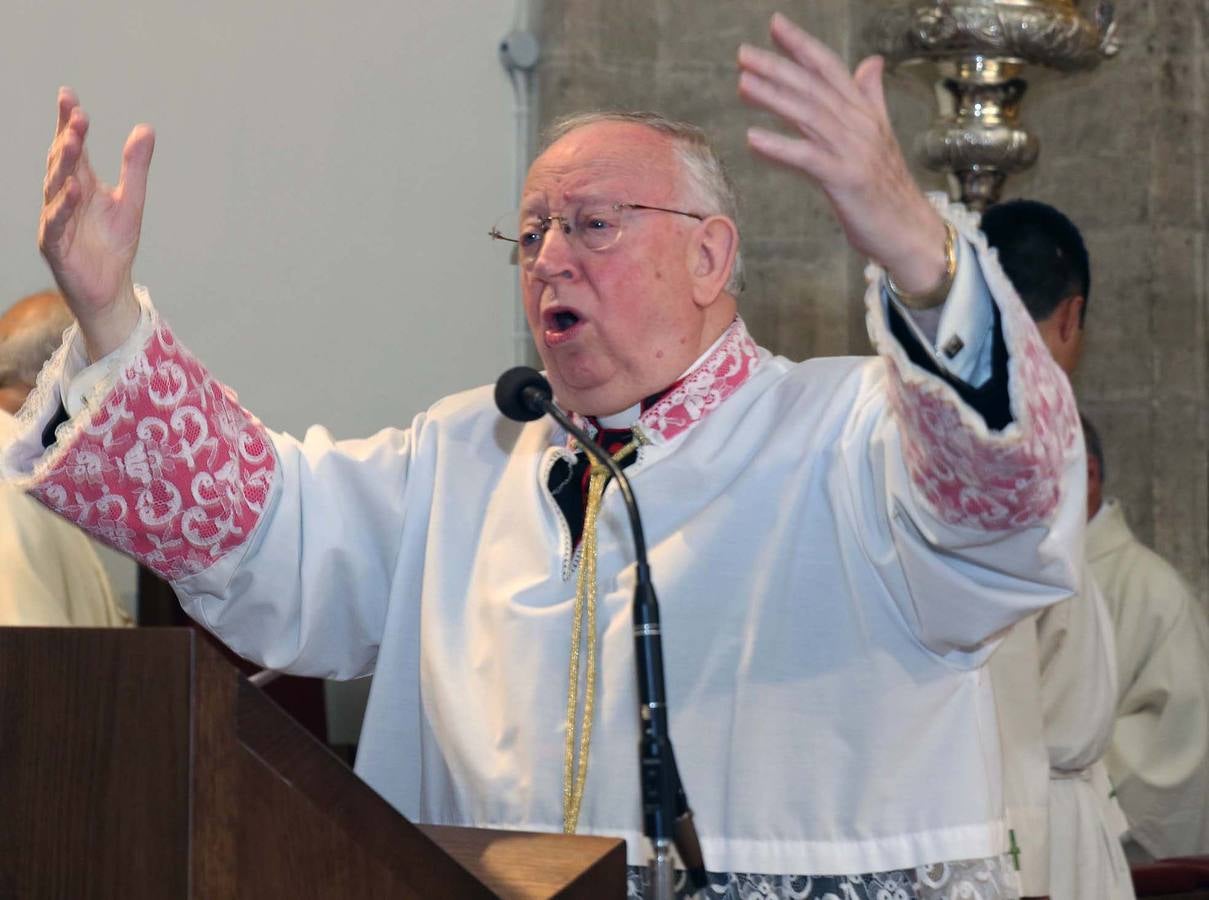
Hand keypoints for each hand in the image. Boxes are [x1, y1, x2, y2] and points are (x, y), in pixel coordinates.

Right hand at [39, 88, 154, 360]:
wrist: (110, 288)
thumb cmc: (115, 244)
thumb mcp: (132, 201)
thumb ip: (135, 167)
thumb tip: (145, 128)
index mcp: (81, 183)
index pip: (72, 147)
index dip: (68, 122)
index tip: (68, 96)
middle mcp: (63, 197)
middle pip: (62, 162)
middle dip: (66, 137)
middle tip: (76, 116)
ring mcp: (56, 220)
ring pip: (54, 187)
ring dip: (63, 165)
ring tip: (72, 141)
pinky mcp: (55, 245)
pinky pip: (56, 223)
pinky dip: (63, 207)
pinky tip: (73, 190)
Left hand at [737, 13, 947, 293]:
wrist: (911, 230)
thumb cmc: (888, 188)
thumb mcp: (880, 136)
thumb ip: (871, 97)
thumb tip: (871, 61)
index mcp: (864, 113)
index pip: (830, 69)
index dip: (802, 45)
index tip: (775, 24)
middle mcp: (859, 125)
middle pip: (813, 88)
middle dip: (778, 67)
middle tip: (743, 54)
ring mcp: (853, 151)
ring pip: (808, 116)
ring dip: (774, 98)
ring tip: (742, 84)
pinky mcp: (846, 180)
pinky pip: (808, 159)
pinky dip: (780, 147)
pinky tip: (752, 139)